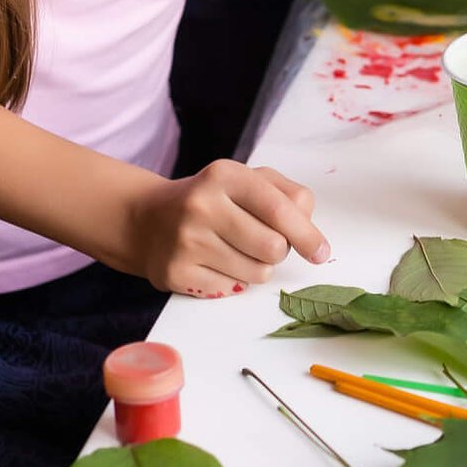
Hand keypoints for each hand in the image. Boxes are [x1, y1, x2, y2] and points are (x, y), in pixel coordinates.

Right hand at [130, 158, 330, 296]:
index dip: (307, 235)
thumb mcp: (247, 181)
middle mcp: (202, 205)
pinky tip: (214, 263)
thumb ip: (288, 196)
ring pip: (257, 273)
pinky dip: (232, 281)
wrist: (145, 219)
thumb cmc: (212, 199)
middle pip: (274, 247)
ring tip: (236, 250)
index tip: (321, 253)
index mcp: (225, 175)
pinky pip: (230, 291)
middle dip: (279, 251)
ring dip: (257, 268)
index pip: (279, 209)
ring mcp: (185, 241)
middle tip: (263, 241)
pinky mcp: (175, 273)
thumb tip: (310, 232)